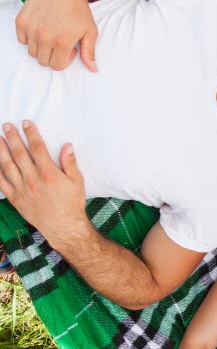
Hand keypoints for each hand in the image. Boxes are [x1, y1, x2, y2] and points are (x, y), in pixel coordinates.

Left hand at [0, 121, 89, 244]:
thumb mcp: (77, 181)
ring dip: (1, 150)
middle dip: (12, 137)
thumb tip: (67, 145)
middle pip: (19, 153)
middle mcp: (33, 179)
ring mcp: (22, 189)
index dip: (31, 133)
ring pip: (7, 165)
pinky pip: (1, 183)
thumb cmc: (72, 203)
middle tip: (6, 126)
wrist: (62, 226)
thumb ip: (70, 162)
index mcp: (49, 173)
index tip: (26, 123)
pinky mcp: (15, 198)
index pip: (37, 148)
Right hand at [15, 0, 97, 71]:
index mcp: (62, 41)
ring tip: (51, 35)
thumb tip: (93, 69)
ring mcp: (31, 28)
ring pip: (32, 52)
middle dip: (53, 55)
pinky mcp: (21, 21)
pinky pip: (22, 40)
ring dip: (41, 47)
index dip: (65, 60)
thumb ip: (89, 52)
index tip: (70, 48)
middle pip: (43, 61)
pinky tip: (41, 29)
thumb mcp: (90, 31)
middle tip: (60, 42)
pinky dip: (29, 38)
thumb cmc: (79, 10)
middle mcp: (44, 36)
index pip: (57, 66)